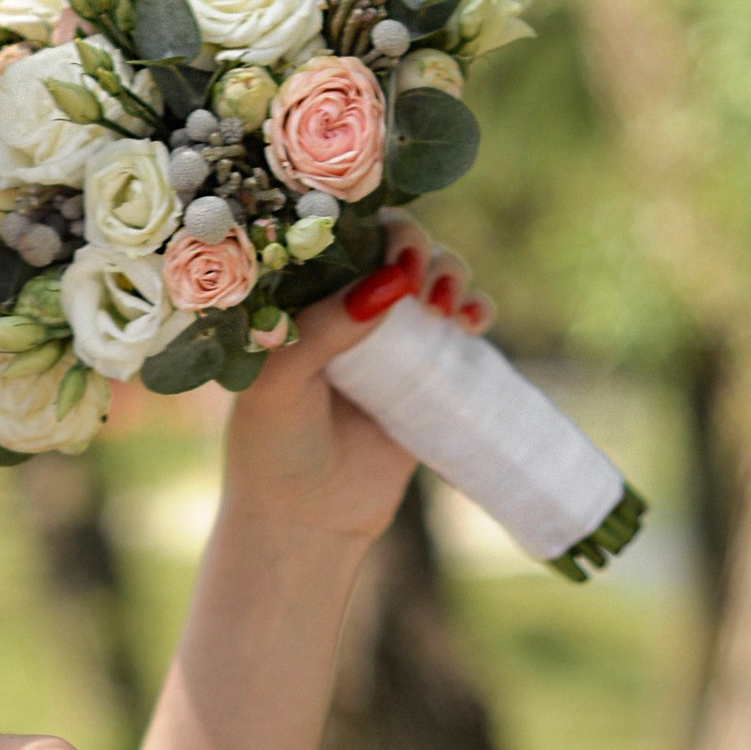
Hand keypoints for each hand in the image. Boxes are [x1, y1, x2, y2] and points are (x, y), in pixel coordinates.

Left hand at [221, 213, 486, 548]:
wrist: (307, 521)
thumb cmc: (273, 448)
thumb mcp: (281, 382)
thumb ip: (326, 328)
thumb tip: (393, 282)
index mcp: (299, 296)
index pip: (339, 234)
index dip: (368, 229)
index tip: (385, 254)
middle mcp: (346, 306)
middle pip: (395, 243)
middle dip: (417, 247)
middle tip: (418, 281)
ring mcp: (391, 337)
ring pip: (435, 275)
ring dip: (451, 272)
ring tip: (446, 308)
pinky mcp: (428, 371)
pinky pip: (462, 323)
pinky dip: (476, 308)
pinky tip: (472, 322)